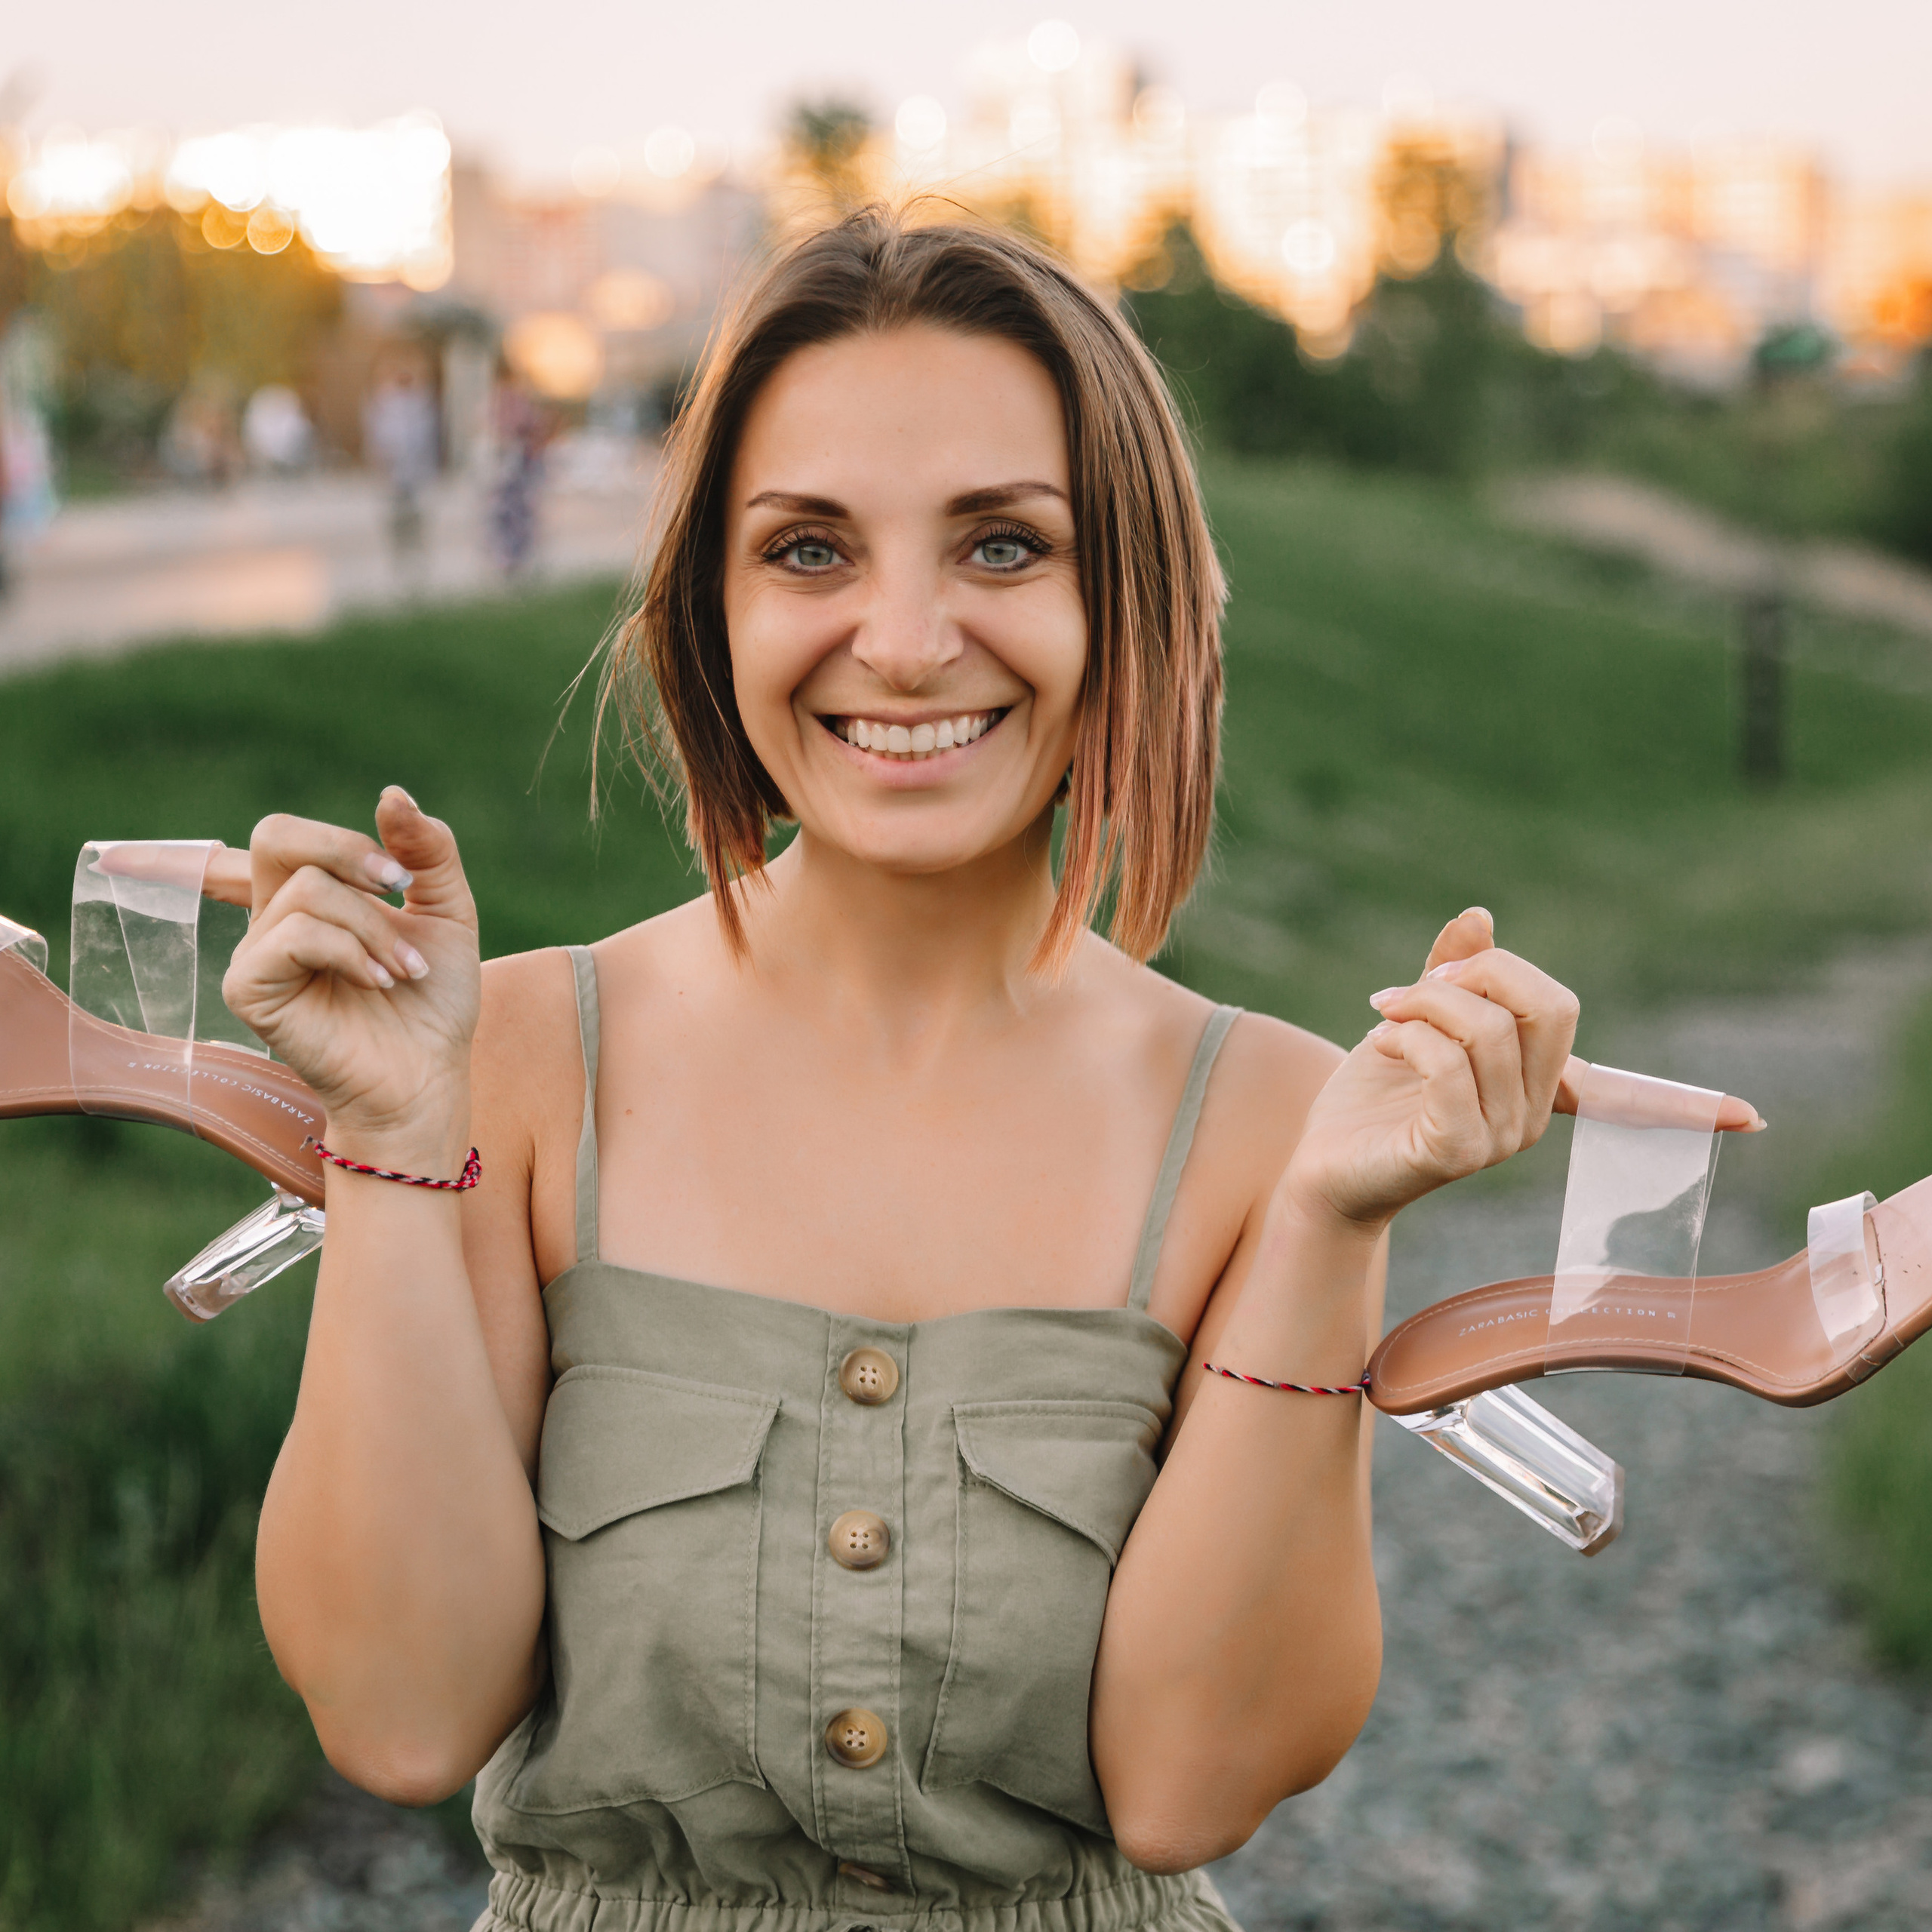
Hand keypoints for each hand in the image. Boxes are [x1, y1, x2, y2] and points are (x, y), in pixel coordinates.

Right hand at [219, 788, 480, 1159]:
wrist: (430, 1074)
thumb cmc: (435, 1000)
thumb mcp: (448, 911)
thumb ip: (427, 851)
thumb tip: (391, 795)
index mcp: (315, 894)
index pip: (284, 837)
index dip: (326, 835)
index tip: (401, 877)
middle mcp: (275, 916)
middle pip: (276, 835)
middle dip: (349, 850)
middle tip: (401, 885)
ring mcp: (256, 951)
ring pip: (308, 890)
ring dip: (374, 926)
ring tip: (406, 972)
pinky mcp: (248, 988)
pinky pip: (295, 935)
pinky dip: (350, 952)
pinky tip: (378, 982)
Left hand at [1280, 908, 1753, 1233]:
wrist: (1320, 1166)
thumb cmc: (1371, 1099)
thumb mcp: (1413, 1020)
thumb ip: (1451, 971)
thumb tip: (1480, 915)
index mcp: (1537, 1087)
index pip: (1623, 1093)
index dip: (1684, 1104)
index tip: (1752, 1119)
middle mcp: (1531, 1117)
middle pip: (1549, 1006)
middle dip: (1482, 970)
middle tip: (1420, 981)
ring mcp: (1499, 1139)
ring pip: (1488, 1027)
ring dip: (1425, 997)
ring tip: (1383, 1009)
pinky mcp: (1454, 1152)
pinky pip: (1448, 1064)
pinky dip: (1409, 1031)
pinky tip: (1379, 1038)